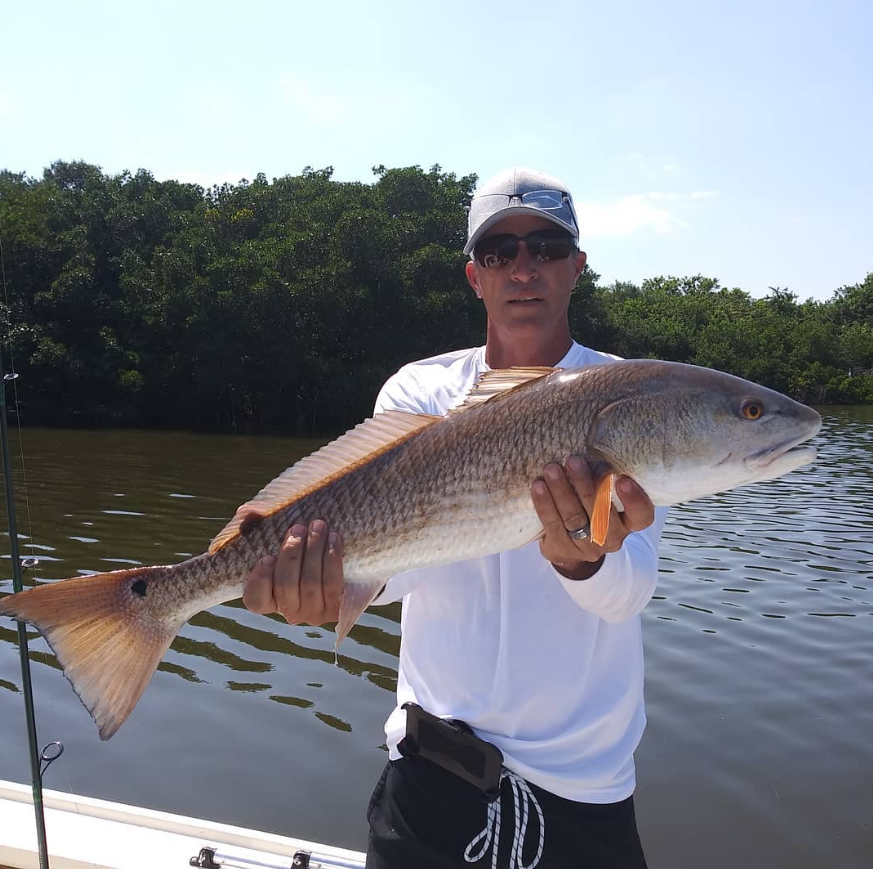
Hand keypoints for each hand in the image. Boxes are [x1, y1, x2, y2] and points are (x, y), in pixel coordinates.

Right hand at [239, 506, 343, 624]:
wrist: (347, 562)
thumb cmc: (304, 547)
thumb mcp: (281, 536)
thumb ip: (258, 526)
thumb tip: (245, 513)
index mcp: (269, 599)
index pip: (255, 599)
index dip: (260, 580)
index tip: (267, 557)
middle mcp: (289, 611)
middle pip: (286, 584)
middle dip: (292, 553)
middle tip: (298, 528)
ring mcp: (313, 613)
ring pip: (310, 582)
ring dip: (314, 550)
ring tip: (318, 526)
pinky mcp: (336, 609)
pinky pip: (332, 583)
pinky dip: (332, 558)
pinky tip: (333, 538)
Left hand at [531, 456, 654, 579]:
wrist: (569, 547)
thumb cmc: (591, 508)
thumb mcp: (606, 496)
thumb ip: (607, 476)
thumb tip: (593, 434)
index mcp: (629, 523)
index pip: (641, 516)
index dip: (635, 500)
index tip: (624, 479)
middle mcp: (613, 537)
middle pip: (600, 513)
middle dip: (585, 485)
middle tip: (573, 461)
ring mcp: (587, 547)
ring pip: (574, 517)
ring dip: (561, 491)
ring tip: (551, 469)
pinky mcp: (562, 549)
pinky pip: (552, 524)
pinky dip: (544, 504)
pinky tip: (538, 486)